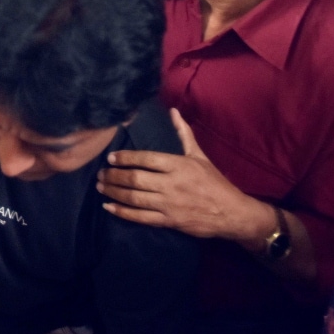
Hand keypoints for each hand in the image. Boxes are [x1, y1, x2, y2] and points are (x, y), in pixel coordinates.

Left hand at [99, 110, 266, 241]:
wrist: (233, 213)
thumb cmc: (214, 182)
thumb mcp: (199, 156)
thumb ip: (183, 134)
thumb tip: (173, 111)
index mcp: (177, 165)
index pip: (145, 158)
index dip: (124, 157)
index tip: (110, 158)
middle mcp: (171, 183)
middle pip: (135, 178)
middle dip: (113, 176)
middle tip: (100, 173)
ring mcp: (169, 204)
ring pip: (134, 198)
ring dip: (114, 192)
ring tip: (100, 186)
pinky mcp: (170, 221)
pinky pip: (141, 218)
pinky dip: (123, 212)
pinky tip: (109, 207)